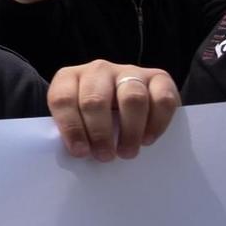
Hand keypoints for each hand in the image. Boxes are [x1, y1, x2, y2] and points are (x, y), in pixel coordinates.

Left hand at [48, 61, 179, 161]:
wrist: (126, 100)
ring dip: (130, 130)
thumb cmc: (94, 116)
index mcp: (69, 78)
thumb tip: (81, 152)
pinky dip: (156, 123)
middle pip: (95, 99)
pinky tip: (146, 139)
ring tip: (127, 152)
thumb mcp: (77, 118)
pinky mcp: (158, 77)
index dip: (71, 128)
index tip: (80, 151)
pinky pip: (162, 99)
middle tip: (105, 155)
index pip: (63, 99)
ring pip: (132, 98)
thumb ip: (75, 130)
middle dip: (100, 133)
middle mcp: (98, 70)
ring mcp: (129, 71)